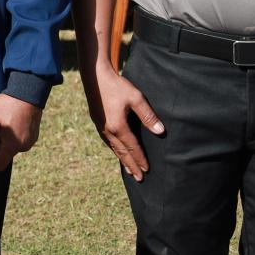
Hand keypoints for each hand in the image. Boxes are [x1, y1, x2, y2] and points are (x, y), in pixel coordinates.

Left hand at [0, 93, 41, 170]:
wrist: (28, 92)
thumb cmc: (8, 105)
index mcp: (13, 146)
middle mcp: (24, 147)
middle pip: (4, 155)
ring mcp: (30, 141)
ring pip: (10, 147)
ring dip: (1, 140)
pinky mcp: (33, 135)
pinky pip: (18, 141)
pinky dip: (10, 136)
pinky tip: (8, 122)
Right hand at [83, 63, 164, 180]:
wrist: (94, 75)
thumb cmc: (117, 85)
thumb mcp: (136, 98)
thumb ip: (148, 115)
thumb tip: (160, 131)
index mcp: (118, 126)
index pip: (133, 148)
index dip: (141, 159)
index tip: (147, 170)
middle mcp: (108, 130)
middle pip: (122, 152)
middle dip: (131, 166)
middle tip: (139, 178)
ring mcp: (100, 126)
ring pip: (113, 148)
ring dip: (122, 160)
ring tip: (129, 170)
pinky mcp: (97, 120)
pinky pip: (107, 141)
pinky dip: (114, 150)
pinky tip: (117, 150)